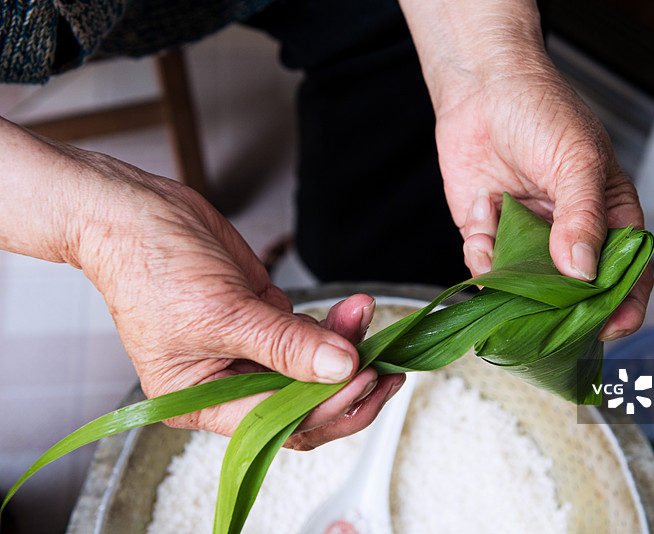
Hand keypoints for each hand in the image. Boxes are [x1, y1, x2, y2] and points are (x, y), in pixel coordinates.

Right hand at [63, 150, 401, 447]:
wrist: (138, 215)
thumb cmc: (152, 267)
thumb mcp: (221, 313)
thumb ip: (285, 344)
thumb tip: (341, 367)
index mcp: (204, 400)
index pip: (278, 422)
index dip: (326, 406)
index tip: (363, 376)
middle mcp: (229, 384)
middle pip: (302, 406)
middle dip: (347, 387)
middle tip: (385, 367)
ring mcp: (251, 352)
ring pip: (312, 370)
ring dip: (346, 347)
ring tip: (364, 314)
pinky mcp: (265, 321)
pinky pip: (309, 337)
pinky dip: (335, 326)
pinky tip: (353, 310)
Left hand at [437, 69, 652, 340]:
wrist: (481, 88)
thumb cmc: (542, 110)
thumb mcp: (578, 159)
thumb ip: (583, 217)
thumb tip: (585, 272)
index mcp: (607, 215)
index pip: (626, 272)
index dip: (625, 304)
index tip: (612, 327)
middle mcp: (568, 234)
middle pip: (573, 292)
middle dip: (557, 305)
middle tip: (543, 309)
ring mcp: (528, 238)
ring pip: (525, 287)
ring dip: (510, 276)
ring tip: (501, 237)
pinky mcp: (489, 235)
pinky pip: (485, 266)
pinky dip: (480, 247)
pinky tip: (483, 209)